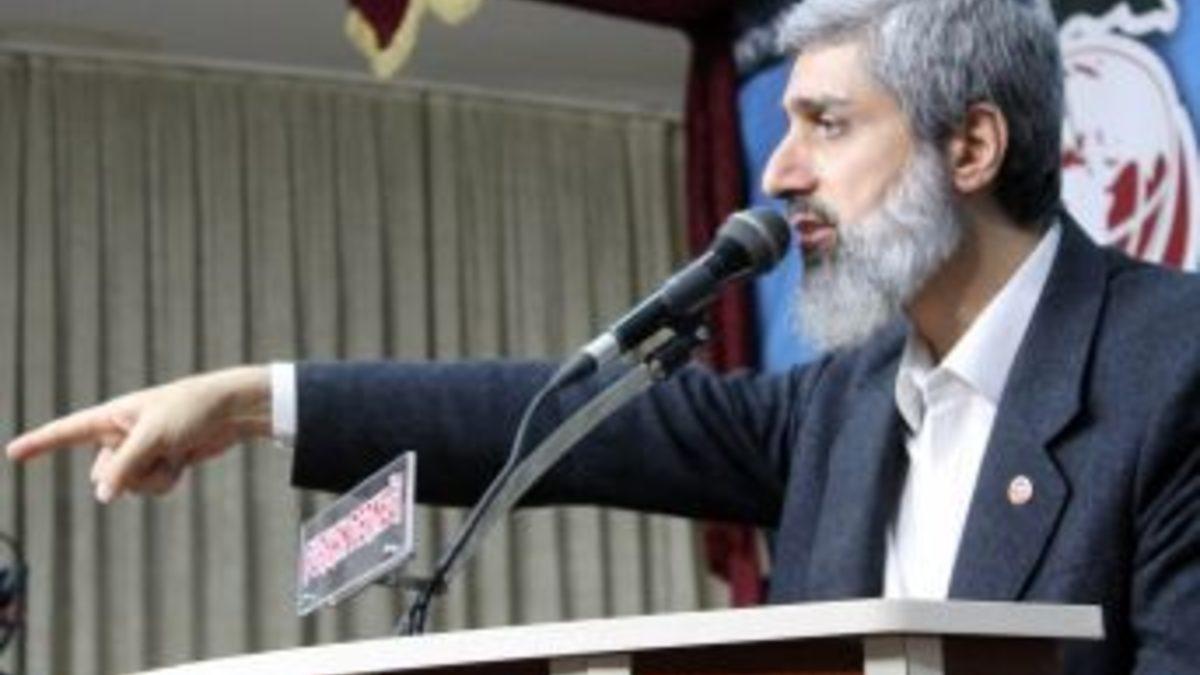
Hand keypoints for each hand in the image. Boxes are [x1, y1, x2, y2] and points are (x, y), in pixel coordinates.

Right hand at [5, 366, 271, 501]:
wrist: (232, 411)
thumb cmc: (191, 410)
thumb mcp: (153, 437)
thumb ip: (124, 467)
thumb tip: (102, 496)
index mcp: (112, 416)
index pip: (67, 432)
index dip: (40, 443)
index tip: (12, 452)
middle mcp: (121, 435)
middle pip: (105, 476)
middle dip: (130, 474)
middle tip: (159, 448)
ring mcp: (142, 452)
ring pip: (130, 487)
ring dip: (153, 477)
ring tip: (175, 452)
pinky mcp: (162, 462)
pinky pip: (152, 488)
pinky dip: (167, 480)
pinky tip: (184, 460)